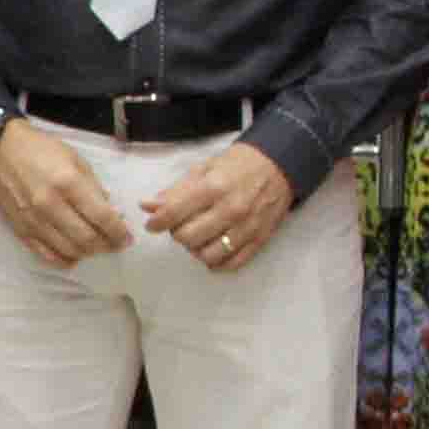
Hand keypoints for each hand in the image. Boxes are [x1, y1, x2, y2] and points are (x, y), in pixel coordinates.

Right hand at [0, 119, 138, 268]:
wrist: (0, 150)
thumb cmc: (41, 150)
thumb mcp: (76, 159)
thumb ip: (94, 188)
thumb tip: (110, 214)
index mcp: (68, 183)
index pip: (101, 217)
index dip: (119, 232)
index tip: (127, 237)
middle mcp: (50, 205)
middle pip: (87, 239)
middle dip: (107, 246)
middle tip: (115, 244)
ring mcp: (33, 220)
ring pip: (69, 251)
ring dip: (88, 253)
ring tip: (96, 247)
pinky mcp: (20, 229)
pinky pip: (46, 255)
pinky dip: (64, 260)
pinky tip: (74, 254)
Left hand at [141, 141, 294, 272]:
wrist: (281, 164)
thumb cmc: (239, 164)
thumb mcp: (205, 169)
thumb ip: (176, 190)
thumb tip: (147, 206)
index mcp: (213, 187)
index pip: (174, 213)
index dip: (157, 222)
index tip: (153, 225)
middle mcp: (230, 209)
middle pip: (187, 238)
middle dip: (178, 234)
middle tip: (182, 225)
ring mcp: (247, 227)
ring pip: (207, 255)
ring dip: (197, 249)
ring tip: (199, 237)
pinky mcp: (260, 239)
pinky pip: (232, 263)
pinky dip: (217, 262)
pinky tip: (213, 249)